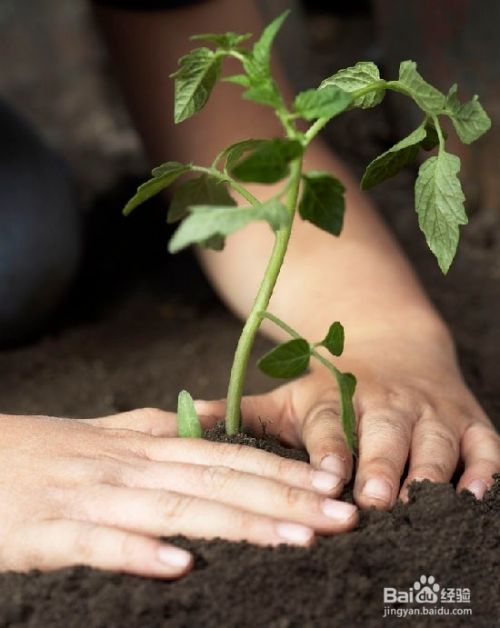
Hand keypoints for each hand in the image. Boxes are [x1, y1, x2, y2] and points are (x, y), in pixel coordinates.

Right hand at [0, 410, 356, 578]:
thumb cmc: (44, 452)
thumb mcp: (106, 436)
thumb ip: (152, 433)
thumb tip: (198, 429)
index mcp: (145, 445)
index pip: (227, 455)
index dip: (282, 469)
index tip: (331, 483)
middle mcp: (130, 466)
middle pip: (219, 479)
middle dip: (285, 497)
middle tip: (342, 513)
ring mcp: (94, 497)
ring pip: (178, 507)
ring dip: (240, 522)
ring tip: (297, 536)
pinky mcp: (52, 531)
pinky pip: (102, 543)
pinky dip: (142, 552)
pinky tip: (182, 566)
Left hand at [198, 328, 499, 509]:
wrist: (393, 348)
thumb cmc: (331, 385)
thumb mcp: (287, 395)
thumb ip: (241, 415)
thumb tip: (177, 425)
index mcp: (336, 398)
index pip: (331, 427)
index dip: (330, 451)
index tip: (326, 477)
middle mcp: (385, 403)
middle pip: (386, 436)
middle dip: (382, 466)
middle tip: (375, 499)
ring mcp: (430, 412)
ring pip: (434, 444)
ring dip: (429, 473)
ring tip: (422, 506)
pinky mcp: (467, 421)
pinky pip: (483, 446)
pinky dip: (484, 470)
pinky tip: (477, 496)